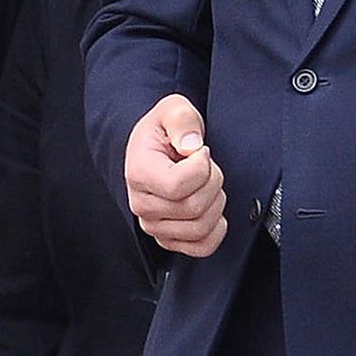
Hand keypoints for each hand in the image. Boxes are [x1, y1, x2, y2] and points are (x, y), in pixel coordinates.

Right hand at [124, 93, 226, 256]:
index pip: (178, 185)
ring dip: (215, 202)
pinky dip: (216, 230)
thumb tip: (191, 146)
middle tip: (206, 165)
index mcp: (138, 172)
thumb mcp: (172, 108)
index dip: (202, 167)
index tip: (201, 151)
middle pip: (193, 207)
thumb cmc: (162, 131)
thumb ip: (182, 119)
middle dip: (212, 181)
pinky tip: (212, 207)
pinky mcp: (168, 239)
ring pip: (200, 228)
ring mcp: (154, 225)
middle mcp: (142, 204)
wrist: (152, 148)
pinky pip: (202, 247)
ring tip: (206, 183)